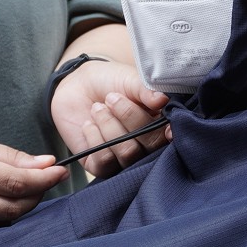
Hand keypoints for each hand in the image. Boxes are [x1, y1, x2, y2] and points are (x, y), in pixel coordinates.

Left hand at [50, 57, 171, 176]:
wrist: (77, 85)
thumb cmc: (110, 82)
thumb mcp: (130, 80)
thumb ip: (146, 90)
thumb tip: (162, 100)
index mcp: (159, 125)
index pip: (170, 136)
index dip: (168, 133)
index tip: (163, 125)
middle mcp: (146, 146)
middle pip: (149, 145)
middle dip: (129, 117)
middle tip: (111, 98)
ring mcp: (124, 159)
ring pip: (127, 153)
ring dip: (109, 125)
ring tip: (98, 108)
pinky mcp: (101, 166)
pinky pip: (104, 161)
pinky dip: (94, 138)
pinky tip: (89, 124)